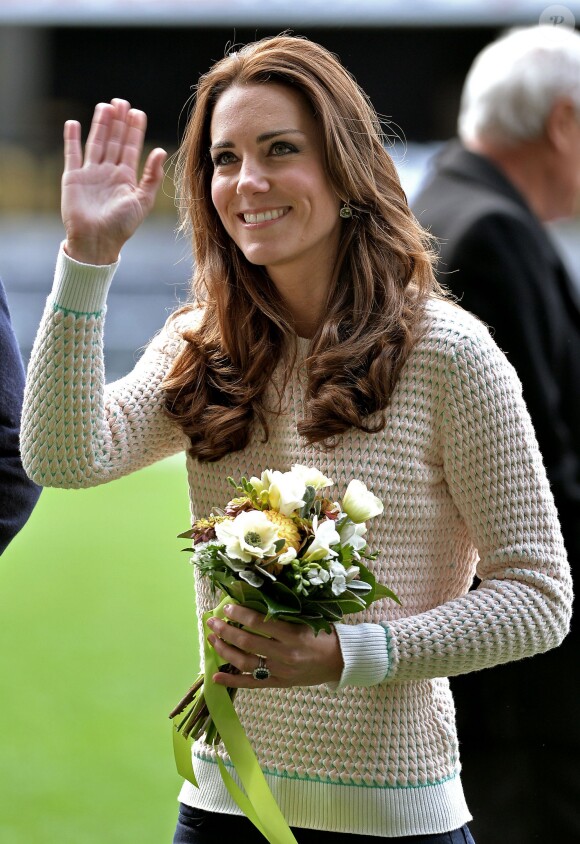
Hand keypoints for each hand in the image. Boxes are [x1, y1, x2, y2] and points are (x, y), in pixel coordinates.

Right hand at [61, 98, 166, 263]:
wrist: (96, 241)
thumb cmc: (121, 225)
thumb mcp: (142, 201)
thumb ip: (151, 176)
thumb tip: (160, 150)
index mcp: (126, 178)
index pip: (130, 148)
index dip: (134, 130)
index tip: (137, 112)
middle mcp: (108, 173)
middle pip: (113, 141)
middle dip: (118, 122)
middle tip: (121, 102)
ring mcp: (90, 174)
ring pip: (95, 143)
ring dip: (100, 125)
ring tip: (105, 106)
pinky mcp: (73, 178)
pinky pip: (72, 154)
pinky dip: (71, 139)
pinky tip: (73, 123)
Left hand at [206, 604, 343, 688]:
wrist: (341, 661)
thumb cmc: (324, 634)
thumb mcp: (307, 619)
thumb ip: (284, 613)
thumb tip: (255, 600)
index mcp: (293, 635)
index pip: (260, 623)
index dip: (240, 614)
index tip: (226, 606)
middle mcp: (285, 654)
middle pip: (248, 643)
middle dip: (226, 631)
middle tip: (212, 621)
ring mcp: (280, 671)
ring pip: (245, 663)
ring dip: (225, 651)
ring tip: (212, 640)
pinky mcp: (279, 683)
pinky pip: (252, 683)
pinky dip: (232, 681)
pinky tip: (216, 676)